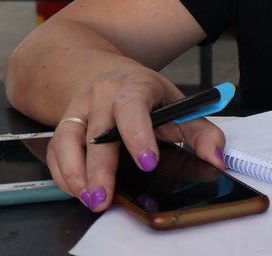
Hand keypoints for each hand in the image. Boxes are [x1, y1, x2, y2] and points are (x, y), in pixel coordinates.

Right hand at [45, 70, 226, 211]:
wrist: (105, 73)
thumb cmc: (145, 94)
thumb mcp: (178, 105)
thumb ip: (201, 132)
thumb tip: (216, 159)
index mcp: (134, 88)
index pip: (133, 108)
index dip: (139, 135)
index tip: (149, 162)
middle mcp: (102, 97)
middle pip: (97, 132)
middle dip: (100, 168)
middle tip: (105, 197)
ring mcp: (79, 109)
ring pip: (68, 140)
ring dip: (74, 173)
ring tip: (88, 198)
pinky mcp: (62, 124)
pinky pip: (55, 149)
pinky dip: (62, 173)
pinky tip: (76, 190)